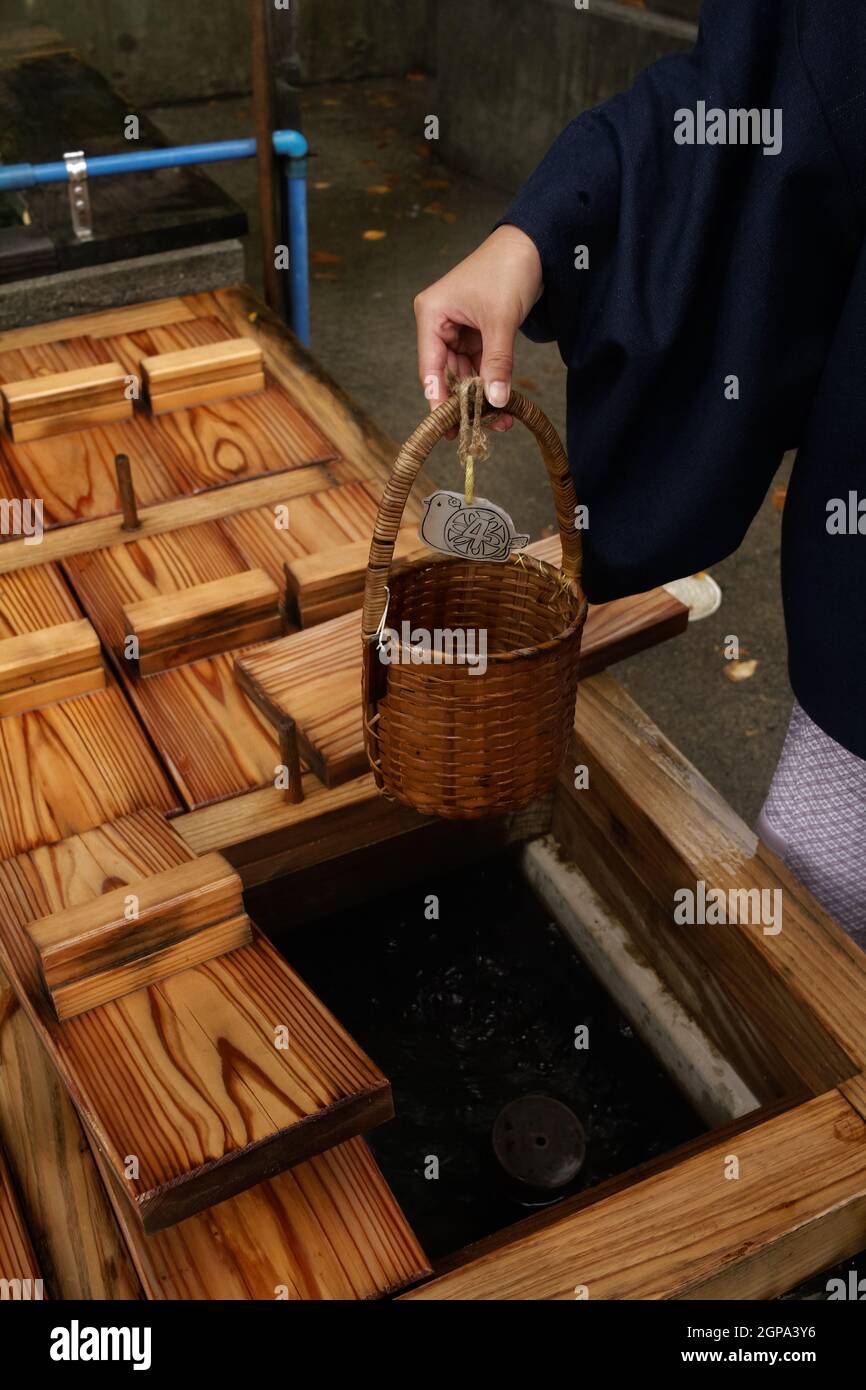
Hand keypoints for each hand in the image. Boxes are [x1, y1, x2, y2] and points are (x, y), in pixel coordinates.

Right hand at [413, 224, 542, 431]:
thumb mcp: (501, 321)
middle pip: (447, 374)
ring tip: (499, 422)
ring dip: (480, 396)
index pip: (431, 367)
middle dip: (465, 402)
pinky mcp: (477, 331)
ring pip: (465, 373)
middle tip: (479, 430)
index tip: (448, 427)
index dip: (439, 399)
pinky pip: (480, 364)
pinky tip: (502, 402)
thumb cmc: (508, 270)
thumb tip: (496, 401)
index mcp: (431, 314)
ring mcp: (458, 328)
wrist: (535, 245)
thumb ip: (497, 363)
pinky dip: (491, 382)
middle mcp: (439, 323)